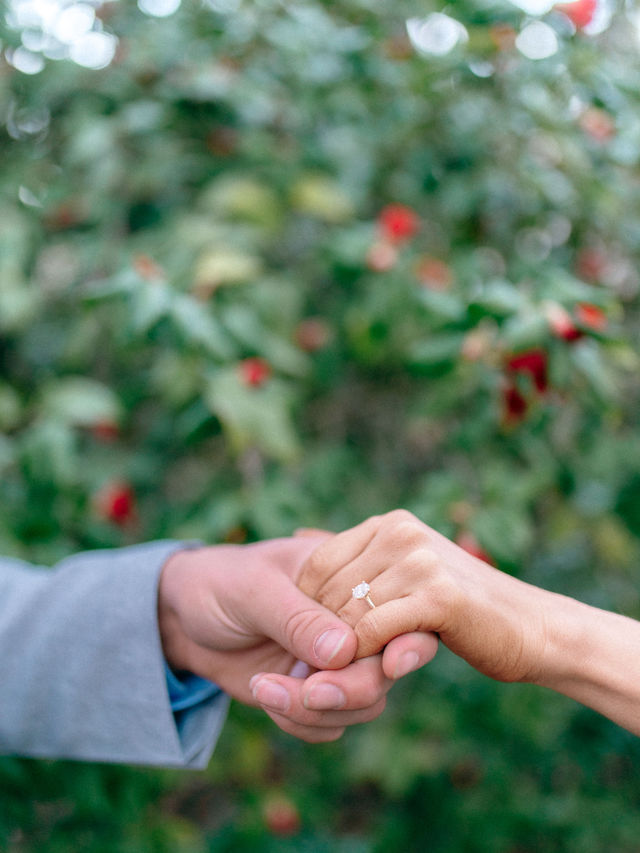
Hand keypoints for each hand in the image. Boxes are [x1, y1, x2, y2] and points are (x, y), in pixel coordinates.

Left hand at [158, 537, 437, 741]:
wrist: (180, 617)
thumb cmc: (220, 583)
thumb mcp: (253, 589)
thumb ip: (297, 618)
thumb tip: (345, 651)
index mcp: (349, 580)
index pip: (396, 611)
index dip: (407, 641)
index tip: (391, 665)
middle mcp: (352, 622)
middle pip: (385, 669)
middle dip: (350, 689)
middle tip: (306, 691)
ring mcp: (336, 660)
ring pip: (363, 704)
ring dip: (314, 709)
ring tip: (262, 687)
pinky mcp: (315, 691)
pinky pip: (330, 724)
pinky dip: (299, 722)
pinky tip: (262, 692)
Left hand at [299, 510, 551, 684]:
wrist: (531, 627)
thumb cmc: (462, 608)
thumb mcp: (404, 572)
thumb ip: (356, 558)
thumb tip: (299, 532)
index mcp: (390, 523)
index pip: (318, 563)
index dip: (307, 608)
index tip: (312, 641)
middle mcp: (401, 532)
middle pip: (328, 590)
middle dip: (320, 633)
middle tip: (316, 666)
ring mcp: (419, 560)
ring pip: (347, 612)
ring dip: (339, 649)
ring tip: (336, 672)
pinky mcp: (437, 595)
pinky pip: (373, 629)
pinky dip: (363, 655)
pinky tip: (370, 670)